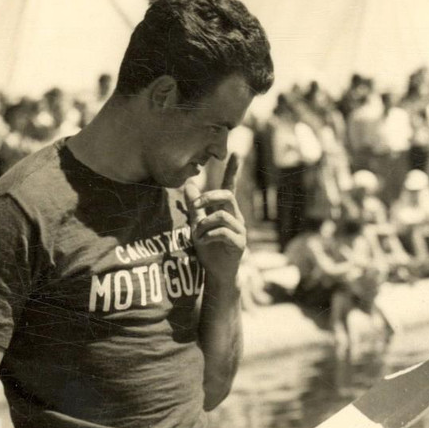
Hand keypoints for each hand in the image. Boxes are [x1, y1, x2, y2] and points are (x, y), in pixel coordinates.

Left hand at [183, 154, 245, 285]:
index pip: (230, 187)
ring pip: (222, 215)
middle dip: (209, 197)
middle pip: (227, 196)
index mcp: (227, 211)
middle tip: (196, 205)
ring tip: (197, 235)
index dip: (233, 171)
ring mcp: (240, 231)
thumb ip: (195, 207)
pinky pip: (222, 232)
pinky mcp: (239, 244)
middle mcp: (236, 218)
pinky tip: (203, 242)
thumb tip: (189, 184)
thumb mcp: (198, 225)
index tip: (236, 153)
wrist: (216, 274)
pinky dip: (208, 236)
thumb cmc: (209, 250)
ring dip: (205, 223)